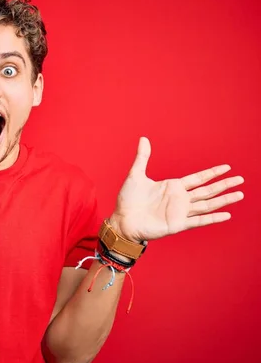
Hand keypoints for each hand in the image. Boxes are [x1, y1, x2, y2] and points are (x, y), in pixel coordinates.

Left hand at [110, 137, 244, 241]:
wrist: (122, 220)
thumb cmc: (128, 200)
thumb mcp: (136, 175)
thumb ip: (142, 157)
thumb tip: (143, 138)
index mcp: (172, 187)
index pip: (198, 178)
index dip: (212, 173)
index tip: (227, 167)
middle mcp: (179, 199)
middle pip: (207, 190)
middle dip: (224, 185)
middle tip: (241, 180)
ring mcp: (180, 212)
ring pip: (207, 204)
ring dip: (223, 200)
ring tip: (239, 195)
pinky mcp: (177, 224)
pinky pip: (198, 220)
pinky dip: (212, 218)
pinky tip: (226, 215)